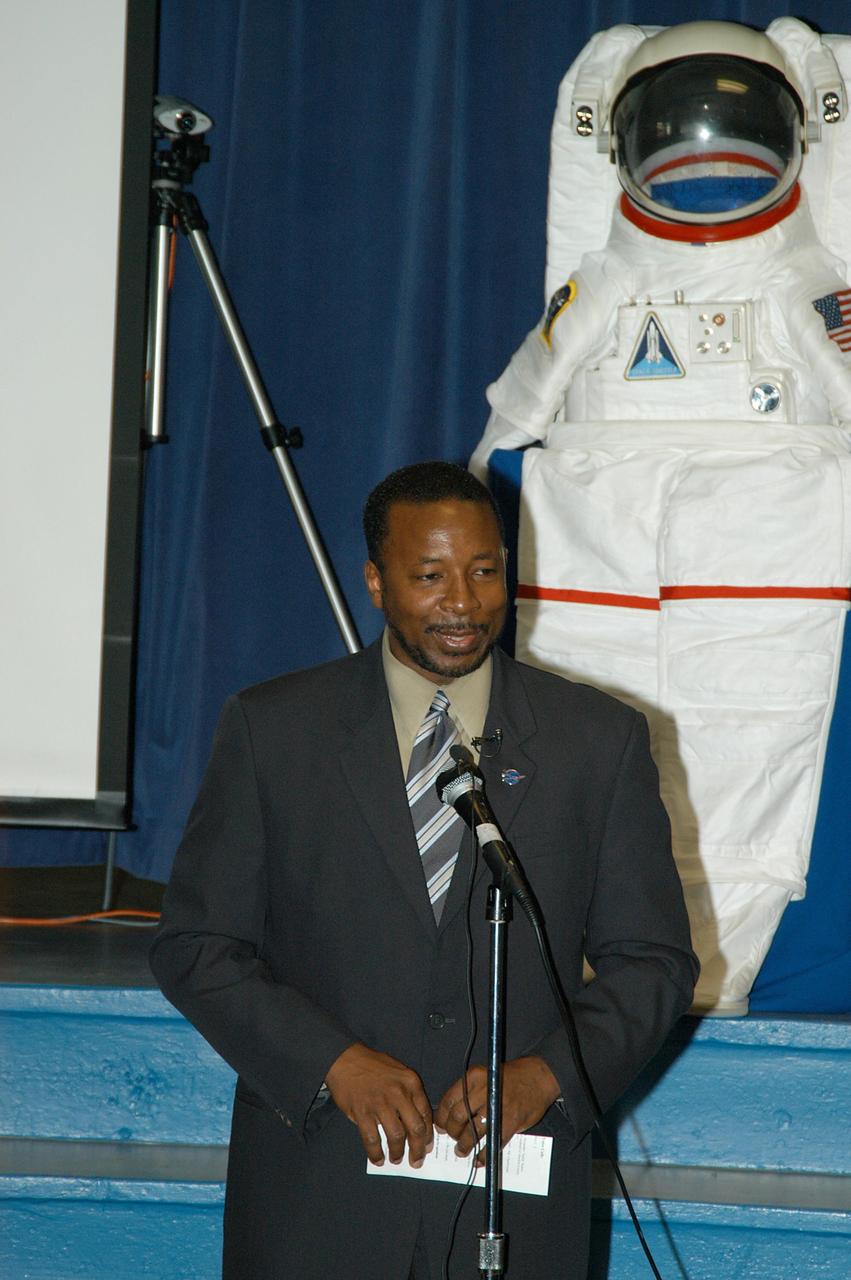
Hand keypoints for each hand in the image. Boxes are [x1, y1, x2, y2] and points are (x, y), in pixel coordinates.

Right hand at [325, 1043, 432, 1166]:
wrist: (345, 1059)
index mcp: (410, 1083)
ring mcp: (380, 1103)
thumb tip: (415, 1121)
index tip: (426, 1146)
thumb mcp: (398, 1071)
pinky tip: (377, 1159)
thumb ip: (408, 1093)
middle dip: (418, 1149)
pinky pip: (372, 1139)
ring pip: (396, 1136)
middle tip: (416, 1161)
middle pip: (415, 1128)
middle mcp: (399, 1094)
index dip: (427, 1134)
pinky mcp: (362, 1112)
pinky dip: (376, 1153)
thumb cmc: (372, 1065)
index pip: (426, 1114)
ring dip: (397, 1152)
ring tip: (396, 1159)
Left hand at [434, 1056, 559, 1161]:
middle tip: (453, 1139)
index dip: (441, 1117)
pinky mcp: (511, 1121)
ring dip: (464, 1145)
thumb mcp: (484, 1076)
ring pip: (473, 1130)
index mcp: (474, 1077)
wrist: (537, 1077)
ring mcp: (498, 1106)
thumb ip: (468, 1093)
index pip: (449, 1100)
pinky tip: (479, 1159)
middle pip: (458, 1116)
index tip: (440, 1127)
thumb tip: (450, 1117)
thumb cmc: (508, 1078)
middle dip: (452, 1132)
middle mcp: (484, 1090)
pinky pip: (493, 1142)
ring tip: (462, 1151)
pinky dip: (483, 1154)